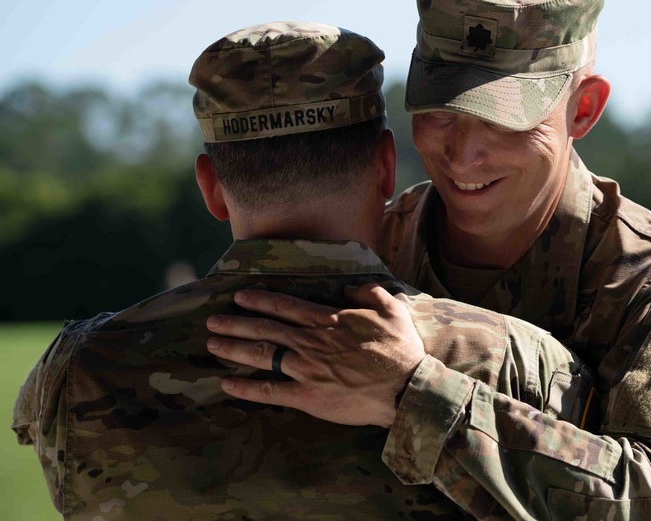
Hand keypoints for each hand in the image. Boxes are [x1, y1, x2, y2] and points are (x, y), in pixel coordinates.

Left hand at [205, 284, 425, 427]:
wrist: (405, 388)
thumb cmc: (400, 349)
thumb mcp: (392, 308)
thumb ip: (368, 292)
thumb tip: (348, 288)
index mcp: (329, 320)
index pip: (286, 306)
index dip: (260, 300)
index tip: (240, 296)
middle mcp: (311, 342)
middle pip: (265, 329)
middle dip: (236, 323)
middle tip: (213, 320)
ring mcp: (306, 369)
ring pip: (261, 355)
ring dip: (234, 348)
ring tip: (213, 344)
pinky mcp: (307, 396)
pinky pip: (269, 391)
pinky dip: (246, 388)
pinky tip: (227, 384)